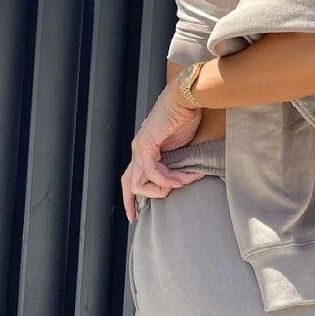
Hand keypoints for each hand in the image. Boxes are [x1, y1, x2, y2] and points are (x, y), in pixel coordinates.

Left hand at [121, 77, 207, 222]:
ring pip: (140, 182)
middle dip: (134, 203)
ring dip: (165, 187)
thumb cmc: (186, 118)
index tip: (134, 216)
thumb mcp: (180, 149)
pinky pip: (153, 171)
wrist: (186, 98)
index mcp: (145, 151)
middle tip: (140, 217)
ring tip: (184, 182)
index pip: (131, 178)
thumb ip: (175, 165)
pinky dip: (168, 178)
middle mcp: (138, 150)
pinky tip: (182, 178)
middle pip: (129, 184)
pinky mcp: (146, 144)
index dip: (130, 198)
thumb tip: (179, 183)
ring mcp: (140, 147)